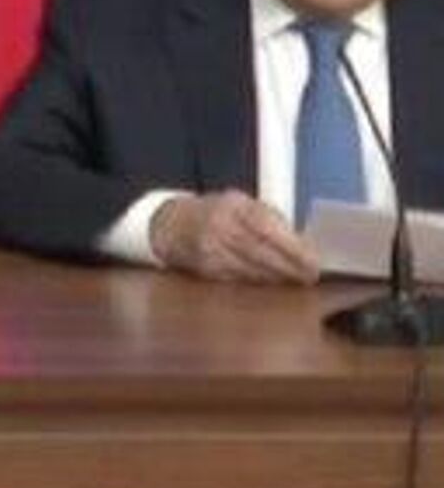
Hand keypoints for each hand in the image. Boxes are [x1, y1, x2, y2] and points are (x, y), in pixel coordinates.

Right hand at [149, 191, 321, 285]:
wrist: (172, 223)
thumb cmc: (217, 212)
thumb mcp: (242, 204)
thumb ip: (270, 219)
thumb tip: (303, 243)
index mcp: (232, 205)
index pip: (268, 227)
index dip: (293, 247)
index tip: (313, 261)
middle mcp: (218, 225)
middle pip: (260, 252)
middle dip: (289, 267)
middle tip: (309, 277)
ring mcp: (209, 248)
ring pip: (251, 269)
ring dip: (276, 278)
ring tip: (295, 281)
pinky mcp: (204, 267)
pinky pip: (238, 279)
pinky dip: (257, 282)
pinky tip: (270, 283)